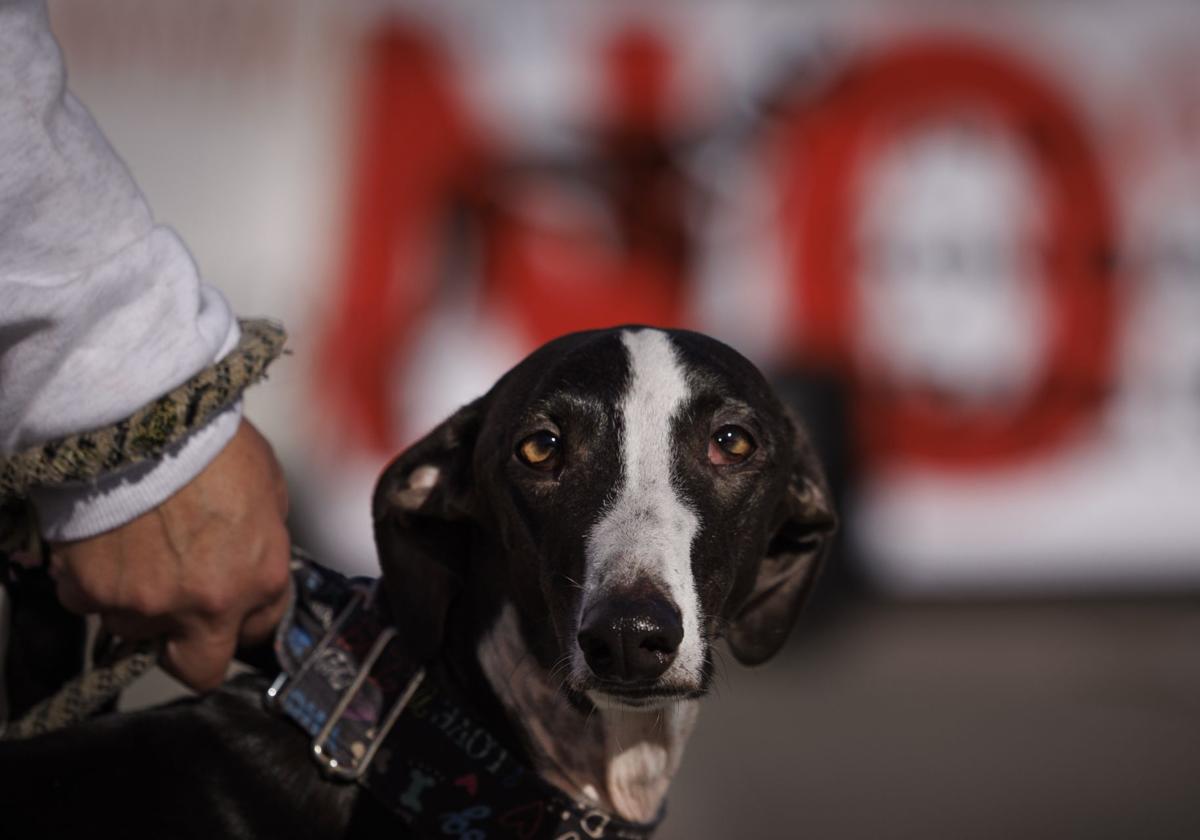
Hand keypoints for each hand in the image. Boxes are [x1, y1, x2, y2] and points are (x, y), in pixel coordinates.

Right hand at [49, 420, 290, 690]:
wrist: (145, 421)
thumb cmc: (216, 443)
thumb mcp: (270, 488)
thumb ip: (264, 538)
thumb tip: (252, 552)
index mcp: (261, 579)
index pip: (260, 628)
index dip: (245, 614)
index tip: (232, 597)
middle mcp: (207, 606)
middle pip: (197, 669)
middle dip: (191, 648)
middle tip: (181, 612)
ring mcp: (145, 605)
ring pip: (135, 631)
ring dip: (138, 604)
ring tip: (137, 555)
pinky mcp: (91, 593)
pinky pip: (89, 603)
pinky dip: (93, 582)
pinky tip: (103, 545)